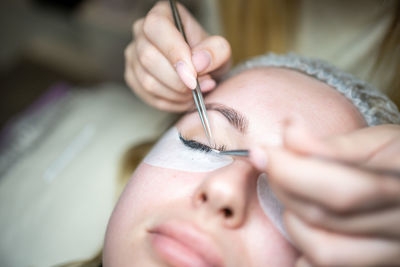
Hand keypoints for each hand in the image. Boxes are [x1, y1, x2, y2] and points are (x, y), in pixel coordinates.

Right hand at [125, 1, 230, 111]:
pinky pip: (147, 96)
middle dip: (177, 80)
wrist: (201, 72)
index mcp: (162, 14)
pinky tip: (183, 99)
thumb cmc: (207, 55)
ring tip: (194, 93)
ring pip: (147, 81)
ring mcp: (133, 55)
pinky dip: (169, 103)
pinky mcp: (132, 77)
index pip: (157, 28)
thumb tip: (198, 62)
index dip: (174, 53)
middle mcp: (141, 31)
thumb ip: (215, 51)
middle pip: (148, 58)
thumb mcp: (220, 50)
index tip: (192, 76)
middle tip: (198, 86)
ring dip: (175, 94)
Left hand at [250, 123, 399, 265]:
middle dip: (284, 187)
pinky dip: (304, 248)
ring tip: (296, 194)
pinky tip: (305, 224)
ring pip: (323, 252)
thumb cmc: (397, 157)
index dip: (290, 171)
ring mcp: (392, 254)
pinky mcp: (375, 265)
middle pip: (322, 219)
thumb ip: (332, 145)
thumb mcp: (376, 142)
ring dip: (293, 220)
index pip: (340, 191)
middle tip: (273, 165)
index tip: (261, 153)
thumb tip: (288, 133)